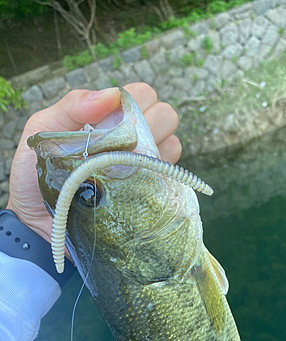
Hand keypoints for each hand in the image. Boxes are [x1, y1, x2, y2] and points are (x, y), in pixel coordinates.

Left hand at [6, 83, 180, 244]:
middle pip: (166, 116)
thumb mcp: (43, 131)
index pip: (144, 95)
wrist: (40, 225)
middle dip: (148, 126)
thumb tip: (112, 95)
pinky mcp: (150, 194)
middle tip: (119, 147)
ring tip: (123, 169)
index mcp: (110, 119)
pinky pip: (171, 178)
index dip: (135, 104)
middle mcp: (134, 140)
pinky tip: (134, 185)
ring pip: (173, 145)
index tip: (112, 124)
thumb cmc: (37, 177)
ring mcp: (145, 167)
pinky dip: (158, 177)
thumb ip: (72, 106)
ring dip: (153, 153)